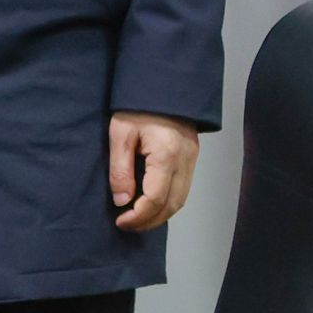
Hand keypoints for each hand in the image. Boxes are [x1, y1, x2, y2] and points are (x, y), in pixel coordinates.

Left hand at [110, 114, 199, 230]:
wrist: (163, 86)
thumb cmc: (137, 107)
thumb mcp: (120, 134)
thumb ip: (120, 169)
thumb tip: (122, 201)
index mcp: (167, 156)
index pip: (156, 198)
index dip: (139, 216)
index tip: (121, 221)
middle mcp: (185, 162)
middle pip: (172, 205)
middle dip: (150, 221)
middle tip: (127, 225)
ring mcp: (192, 161)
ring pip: (181, 200)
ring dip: (161, 215)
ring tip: (138, 220)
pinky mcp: (192, 158)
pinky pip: (184, 189)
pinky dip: (169, 203)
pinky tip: (152, 205)